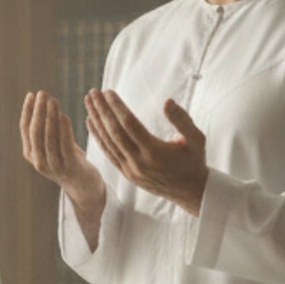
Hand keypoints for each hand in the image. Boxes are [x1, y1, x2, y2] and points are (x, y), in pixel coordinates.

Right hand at [20, 90, 104, 206]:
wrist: (84, 186)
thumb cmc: (68, 159)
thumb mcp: (52, 145)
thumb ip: (45, 129)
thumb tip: (43, 102)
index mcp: (31, 154)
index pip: (25, 129)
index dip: (28, 111)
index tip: (32, 94)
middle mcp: (39, 161)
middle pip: (35, 132)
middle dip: (38, 111)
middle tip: (43, 93)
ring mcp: (54, 166)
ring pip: (48, 138)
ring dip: (50, 117)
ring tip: (53, 100)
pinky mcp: (70, 167)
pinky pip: (64, 145)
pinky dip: (63, 130)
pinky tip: (64, 116)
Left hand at [87, 91, 207, 215]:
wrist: (190, 191)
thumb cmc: (194, 161)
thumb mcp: (196, 139)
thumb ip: (182, 120)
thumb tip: (167, 101)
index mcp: (155, 152)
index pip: (130, 124)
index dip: (117, 107)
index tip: (108, 91)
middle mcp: (139, 162)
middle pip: (114, 132)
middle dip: (102, 110)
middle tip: (92, 92)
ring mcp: (131, 170)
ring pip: (108, 142)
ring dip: (96, 121)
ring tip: (88, 102)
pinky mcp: (127, 174)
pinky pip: (108, 154)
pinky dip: (98, 138)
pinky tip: (91, 123)